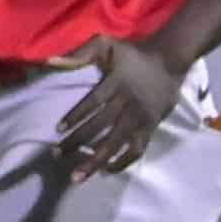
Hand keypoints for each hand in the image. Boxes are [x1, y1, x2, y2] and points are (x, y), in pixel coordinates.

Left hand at [51, 39, 182, 178]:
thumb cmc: (133, 53)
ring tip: (77, 176)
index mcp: (117, 82)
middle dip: (78, 141)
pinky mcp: (150, 128)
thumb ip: (79, 54)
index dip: (76, 115)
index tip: (58, 130)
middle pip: (101, 126)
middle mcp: (128, 103)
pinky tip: (105, 171)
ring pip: (116, 144)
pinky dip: (122, 163)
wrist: (170, 59)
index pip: (94, 101)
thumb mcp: (106, 44)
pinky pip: (136, 150)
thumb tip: (50, 62)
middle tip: (57, 155)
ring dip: (96, 161)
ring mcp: (140, 118)